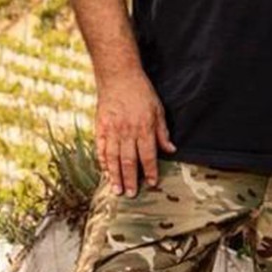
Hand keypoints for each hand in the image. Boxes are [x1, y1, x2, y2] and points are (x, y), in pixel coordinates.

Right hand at [94, 70, 175, 196]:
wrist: (119, 77)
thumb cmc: (141, 92)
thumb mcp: (158, 110)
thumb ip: (162, 132)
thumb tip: (171, 150)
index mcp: (144, 128)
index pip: (148, 155)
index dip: (151, 171)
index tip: (152, 183)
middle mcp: (127, 131)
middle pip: (129, 160)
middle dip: (131, 179)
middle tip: (131, 195)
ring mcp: (112, 130)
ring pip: (113, 158)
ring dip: (115, 175)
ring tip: (116, 190)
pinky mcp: (100, 127)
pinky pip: (100, 149)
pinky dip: (102, 162)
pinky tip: (105, 173)